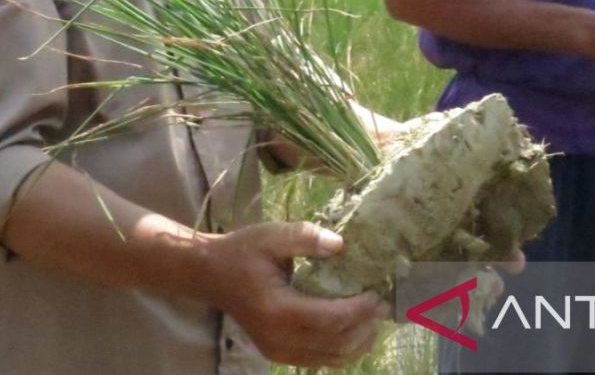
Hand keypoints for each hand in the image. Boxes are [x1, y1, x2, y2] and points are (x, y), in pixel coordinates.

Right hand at [201, 222, 389, 368]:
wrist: (210, 274)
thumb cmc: (241, 252)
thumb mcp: (270, 235)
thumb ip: (305, 237)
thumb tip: (341, 245)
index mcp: (277, 310)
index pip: (328, 320)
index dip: (357, 311)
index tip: (377, 295)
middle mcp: (278, 338)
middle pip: (334, 344)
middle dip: (365, 328)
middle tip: (383, 306)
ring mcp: (278, 350)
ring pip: (330, 358)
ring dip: (358, 343)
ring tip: (374, 320)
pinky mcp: (278, 353)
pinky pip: (319, 360)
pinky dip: (342, 349)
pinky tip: (354, 332)